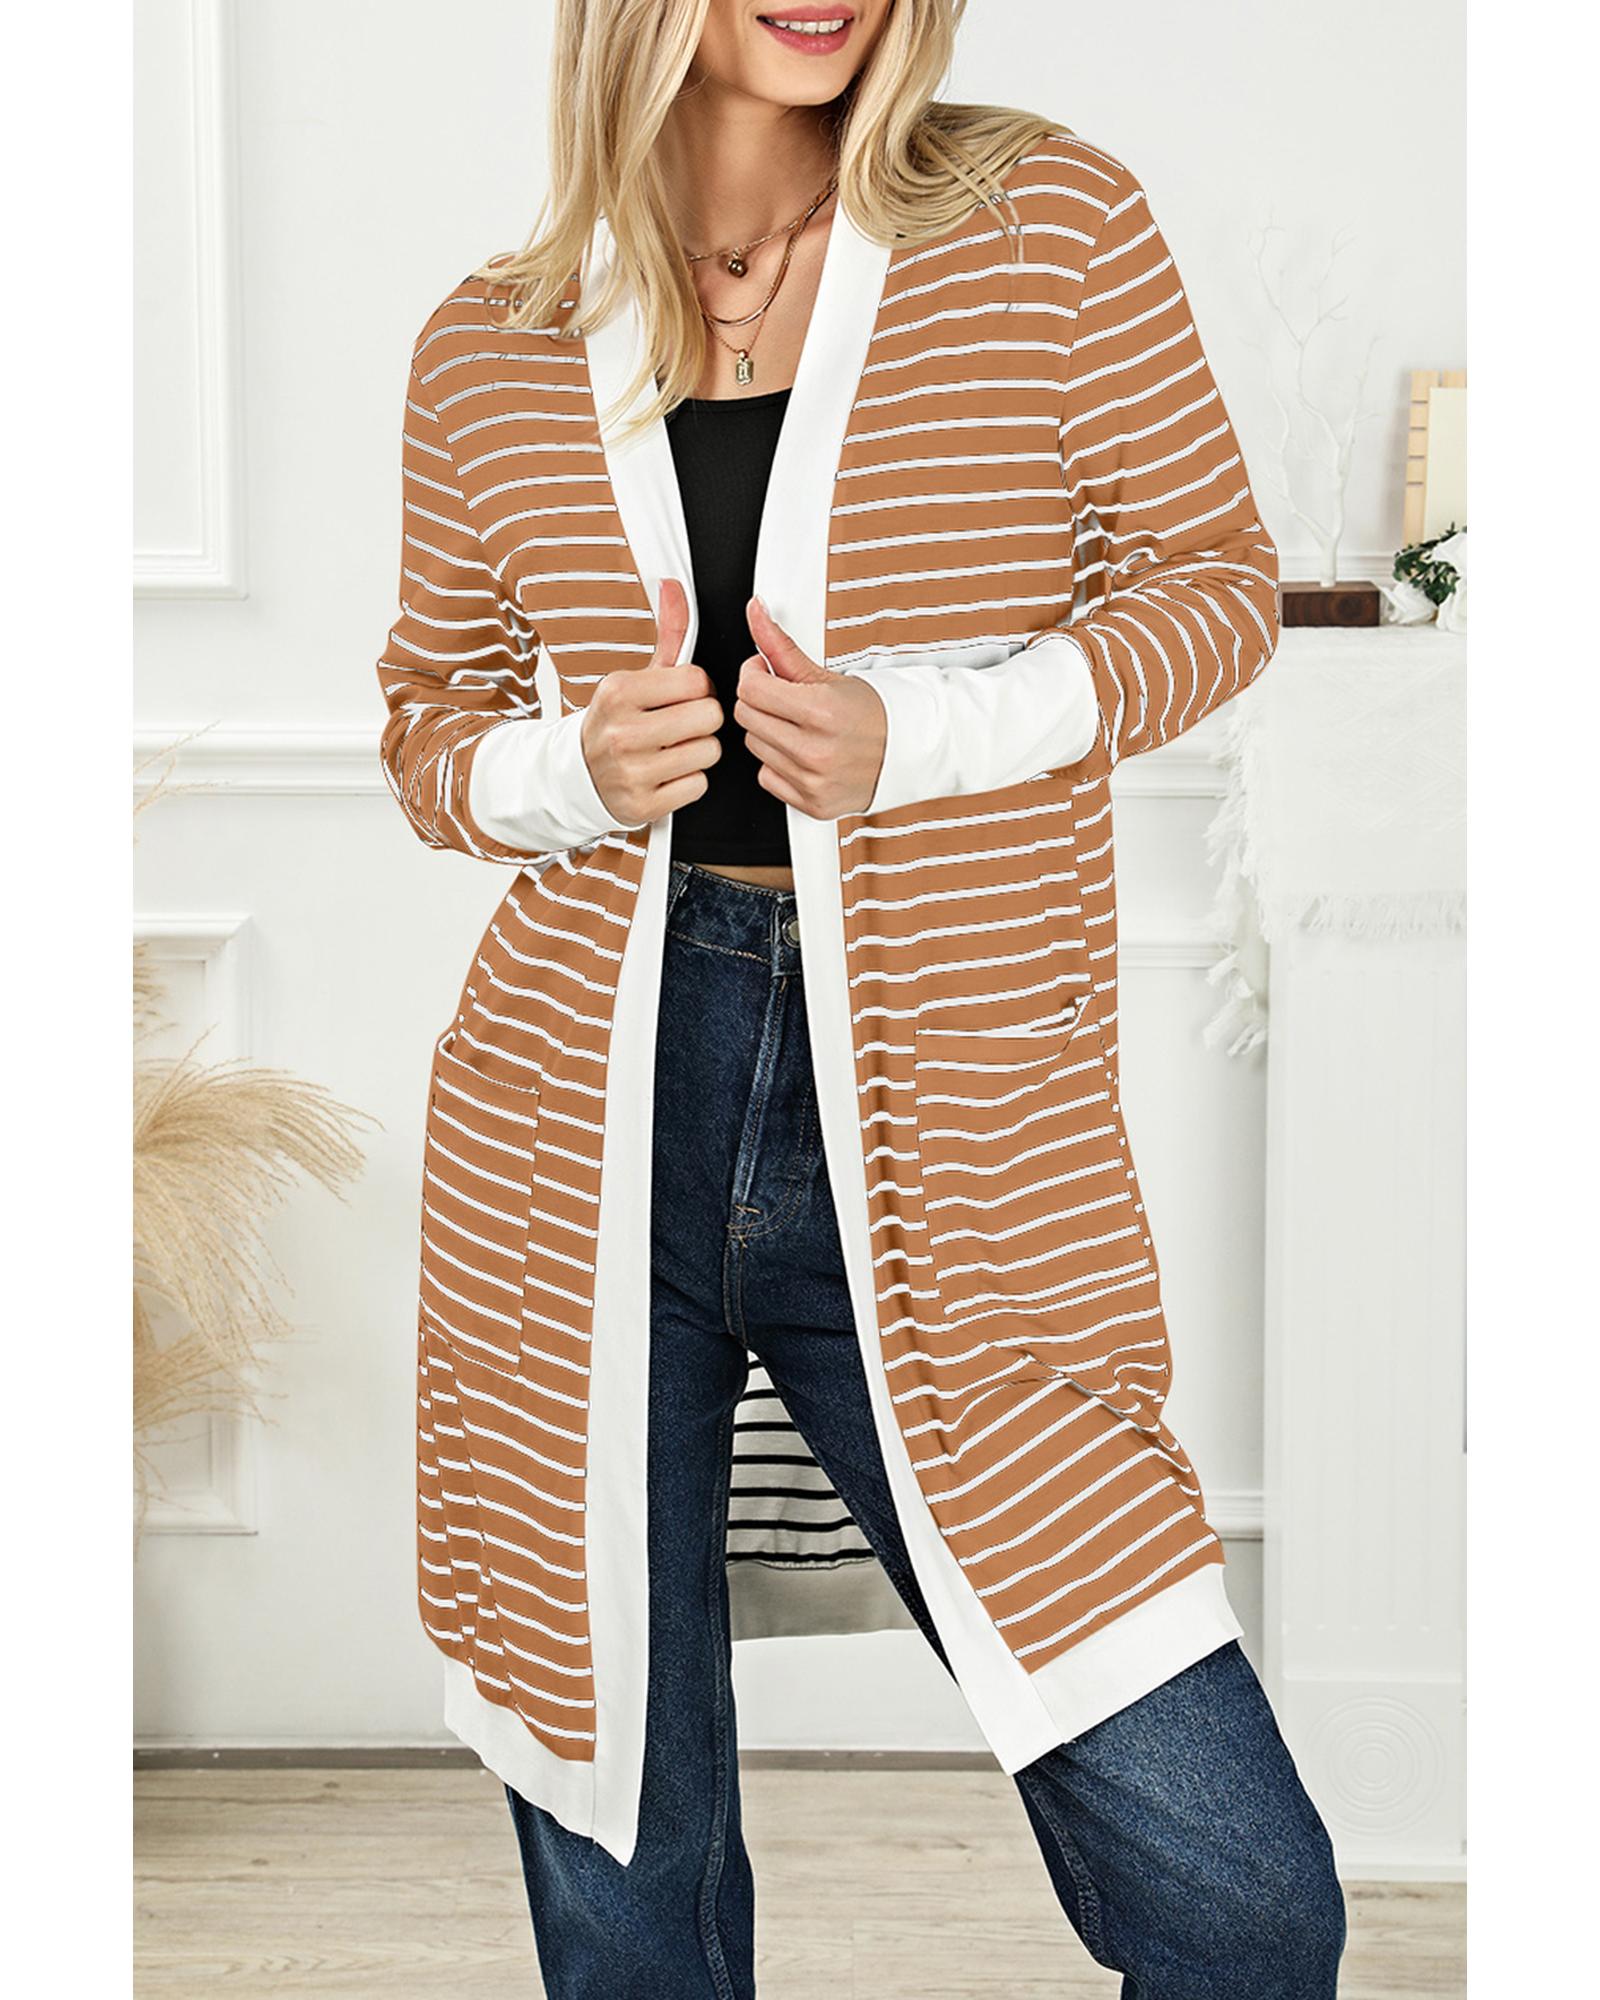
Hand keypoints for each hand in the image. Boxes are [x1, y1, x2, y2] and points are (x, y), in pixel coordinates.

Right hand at [580, 577, 723, 823]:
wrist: (576, 775)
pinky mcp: (642, 805)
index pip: (698, 681)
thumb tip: (674, 587)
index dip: (699, 689)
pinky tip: (667, 773)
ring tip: (674, 749)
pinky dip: (689, 782)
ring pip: (709, 753)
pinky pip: (698, 786)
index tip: (682, 697)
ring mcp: (631, 771)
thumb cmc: (616, 721)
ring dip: (698, 752)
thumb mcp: (636, 675)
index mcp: (619, 691)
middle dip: (702, 720)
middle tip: (681, 724)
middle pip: (709, 717)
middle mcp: (622, 731)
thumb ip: (667, 634)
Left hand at [734, 596, 886, 818]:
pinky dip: (779, 764)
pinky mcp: (812, 804)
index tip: (765, 673)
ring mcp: (813, 782)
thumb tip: (755, 612)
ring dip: (768, 732)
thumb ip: (781, 647)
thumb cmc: (874, 714)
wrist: (911, 752)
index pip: (750, 689)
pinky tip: (802, 753)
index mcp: (822, 713)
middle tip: (784, 698)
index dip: (753, 675)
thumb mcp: (827, 675)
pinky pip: (767, 777)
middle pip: (747, 718)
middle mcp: (816, 751)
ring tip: (799, 727)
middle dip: (760, 701)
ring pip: (754, 747)